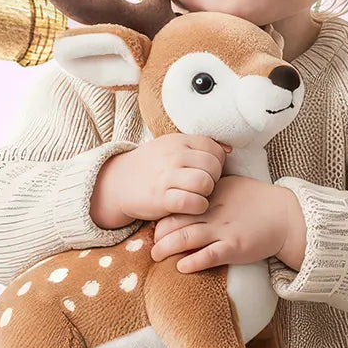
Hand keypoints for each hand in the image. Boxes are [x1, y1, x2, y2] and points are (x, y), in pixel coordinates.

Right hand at [90, 134, 230, 229]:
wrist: (118, 182)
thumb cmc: (152, 166)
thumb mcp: (171, 147)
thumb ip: (199, 147)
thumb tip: (229, 150)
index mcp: (179, 141)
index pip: (214, 149)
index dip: (218, 163)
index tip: (208, 172)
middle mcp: (174, 156)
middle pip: (213, 166)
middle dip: (214, 179)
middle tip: (204, 187)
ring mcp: (166, 177)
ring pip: (205, 183)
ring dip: (207, 193)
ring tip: (198, 195)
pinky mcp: (161, 198)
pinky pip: (192, 202)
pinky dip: (198, 207)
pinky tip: (191, 206)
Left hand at [149, 175, 306, 272]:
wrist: (287, 216)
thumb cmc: (259, 201)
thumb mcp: (232, 185)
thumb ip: (210, 188)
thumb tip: (190, 190)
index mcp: (211, 194)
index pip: (178, 203)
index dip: (162, 215)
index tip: (155, 225)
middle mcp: (213, 211)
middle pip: (175, 221)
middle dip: (158, 234)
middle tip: (150, 244)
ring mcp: (223, 230)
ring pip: (186, 238)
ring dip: (166, 248)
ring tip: (156, 256)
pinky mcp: (235, 247)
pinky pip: (208, 255)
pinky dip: (192, 262)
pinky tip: (181, 267)